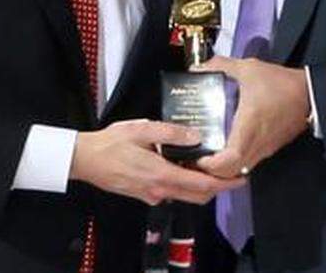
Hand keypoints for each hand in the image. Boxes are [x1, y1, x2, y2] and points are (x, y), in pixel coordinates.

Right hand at [69, 119, 242, 204]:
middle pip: (197, 195)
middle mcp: (159, 190)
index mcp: (161, 175)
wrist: (84, 159)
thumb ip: (171, 132)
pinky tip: (183, 164)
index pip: (201, 186)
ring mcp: (151, 194)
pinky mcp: (144, 193)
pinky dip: (183, 182)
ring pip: (185, 195)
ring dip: (200, 184)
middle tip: (231, 172)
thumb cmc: (110, 143)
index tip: (240, 178)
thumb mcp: (142, 129)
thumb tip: (195, 136)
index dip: (224, 184)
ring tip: (209, 163)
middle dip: (217, 187)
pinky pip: (171, 191)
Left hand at [193, 56, 310, 178]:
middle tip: (198, 155)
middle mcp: (256, 145)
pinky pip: (249, 161)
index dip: (210, 165)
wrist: (311, 93)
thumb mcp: (248, 69)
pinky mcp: (271, 148)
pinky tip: (228, 143)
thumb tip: (198, 68)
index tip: (198, 155)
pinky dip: (236, 160)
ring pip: (240, 170)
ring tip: (209, 151)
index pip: (228, 162)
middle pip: (231, 173)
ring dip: (224, 167)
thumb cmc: (280, 84)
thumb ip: (221, 66)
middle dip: (212, 170)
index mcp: (248, 128)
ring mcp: (265, 149)